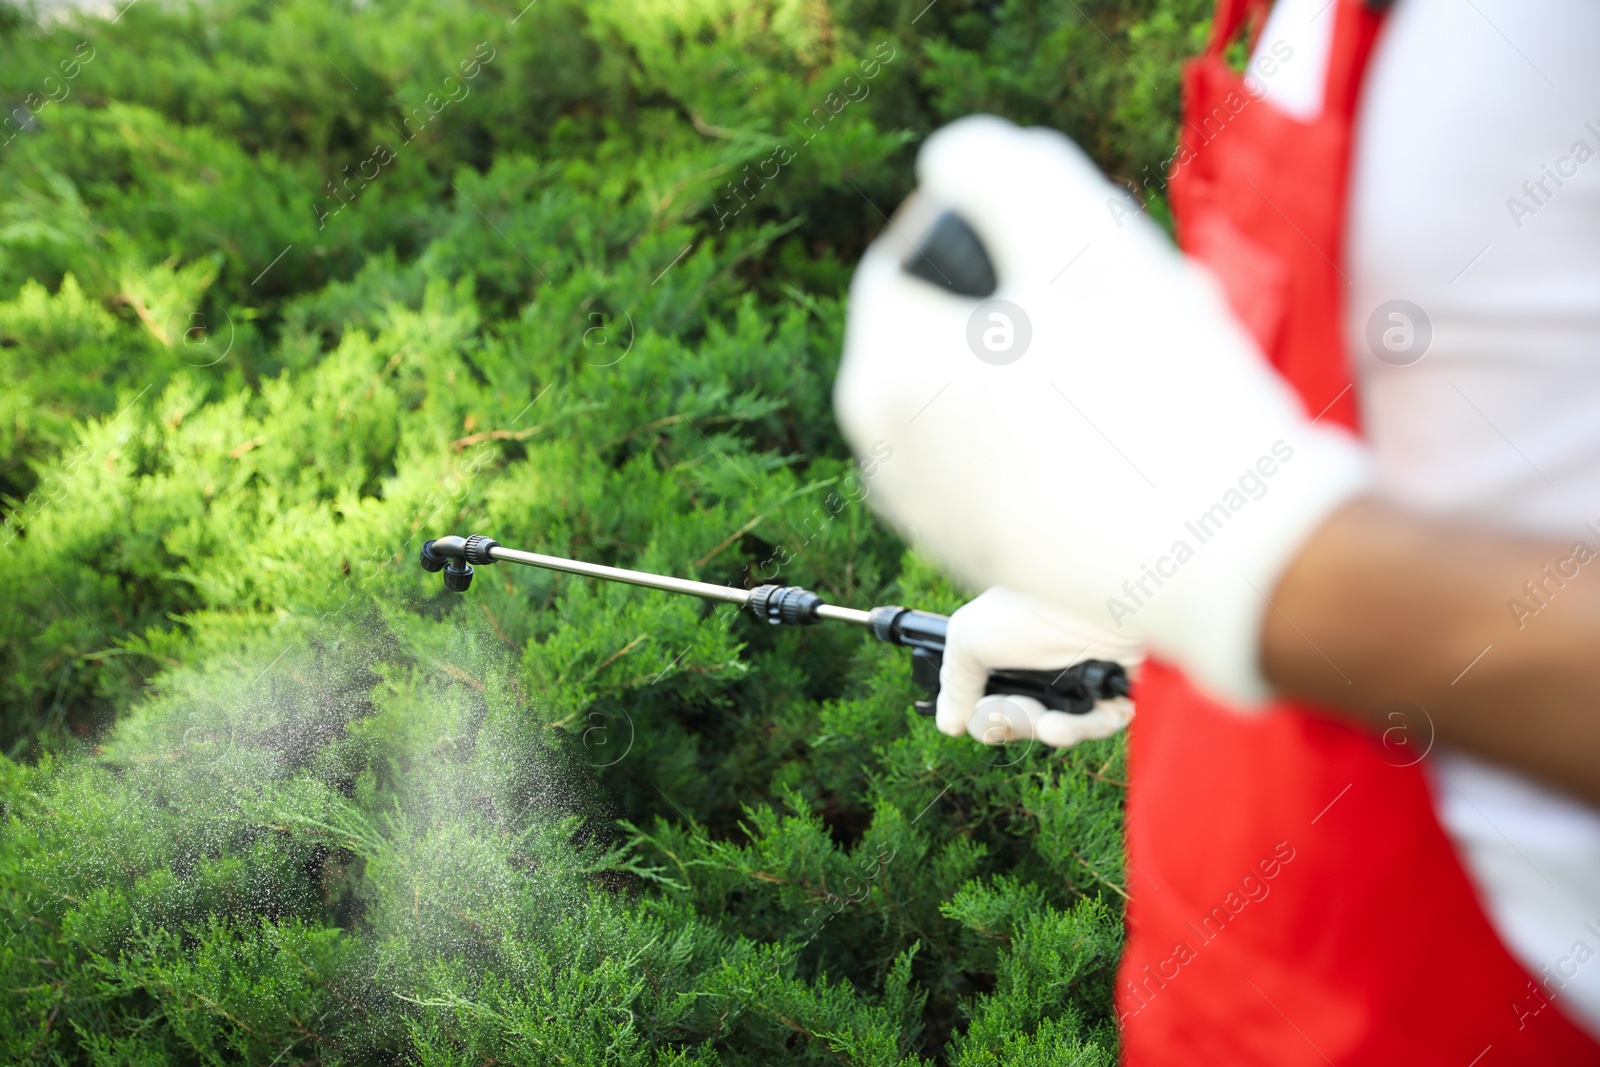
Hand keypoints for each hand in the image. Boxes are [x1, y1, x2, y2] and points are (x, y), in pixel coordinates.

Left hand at [835, 115, 1369, 704]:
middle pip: (951, 330)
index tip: (1075, 246)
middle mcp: (885, 455)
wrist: (1229, 562)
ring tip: (1136, 379)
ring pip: (984, 396)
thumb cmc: (1153, 395)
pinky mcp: (988, 559)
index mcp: (882, 373)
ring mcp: (933, 517)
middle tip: (1121, 313)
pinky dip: (1055, 437)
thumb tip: (954, 161)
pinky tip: (1131, 442)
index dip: (997, 229)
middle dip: (1028, 305)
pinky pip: (1009, 462)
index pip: (914, 253)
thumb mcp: (1080, 237)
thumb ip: (997, 168)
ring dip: (1047, 370)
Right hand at [939, 586, 1143, 746]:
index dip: (986, 718)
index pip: (989, 705)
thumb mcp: (971, 638)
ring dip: (1053, 731)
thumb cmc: (1030, 609)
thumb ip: (955, 682)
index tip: (984, 712)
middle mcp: (1039, 666)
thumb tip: (949, 723)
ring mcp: (1078, 677)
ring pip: (1062, 728)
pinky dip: (1087, 726)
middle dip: (1018, 724)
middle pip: (1023, 723)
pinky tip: (1075, 718)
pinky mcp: (1113, 688)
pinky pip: (1098, 724)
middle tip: (1019, 709)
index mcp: (1005, 653)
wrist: (1096, 599)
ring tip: (1052, 724)